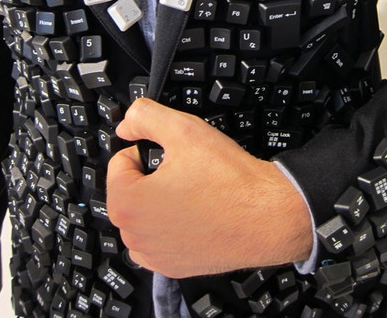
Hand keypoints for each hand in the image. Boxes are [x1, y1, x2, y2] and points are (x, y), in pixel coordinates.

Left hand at [106, 98, 312, 278]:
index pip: (119, 162)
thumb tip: (127, 123)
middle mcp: (135, 236)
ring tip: (192, 192)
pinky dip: (169, 227)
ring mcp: (154, 256)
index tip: (170, 155)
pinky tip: (195, 214)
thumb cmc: (230, 181)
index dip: (146, 150)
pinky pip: (158, 240)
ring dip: (158, 202)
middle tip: (184, 171)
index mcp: (129, 203)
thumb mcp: (185, 131)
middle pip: (129, 190)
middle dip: (150, 177)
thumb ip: (146, 118)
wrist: (267, 217)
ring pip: (143, 215)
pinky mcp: (173, 268)